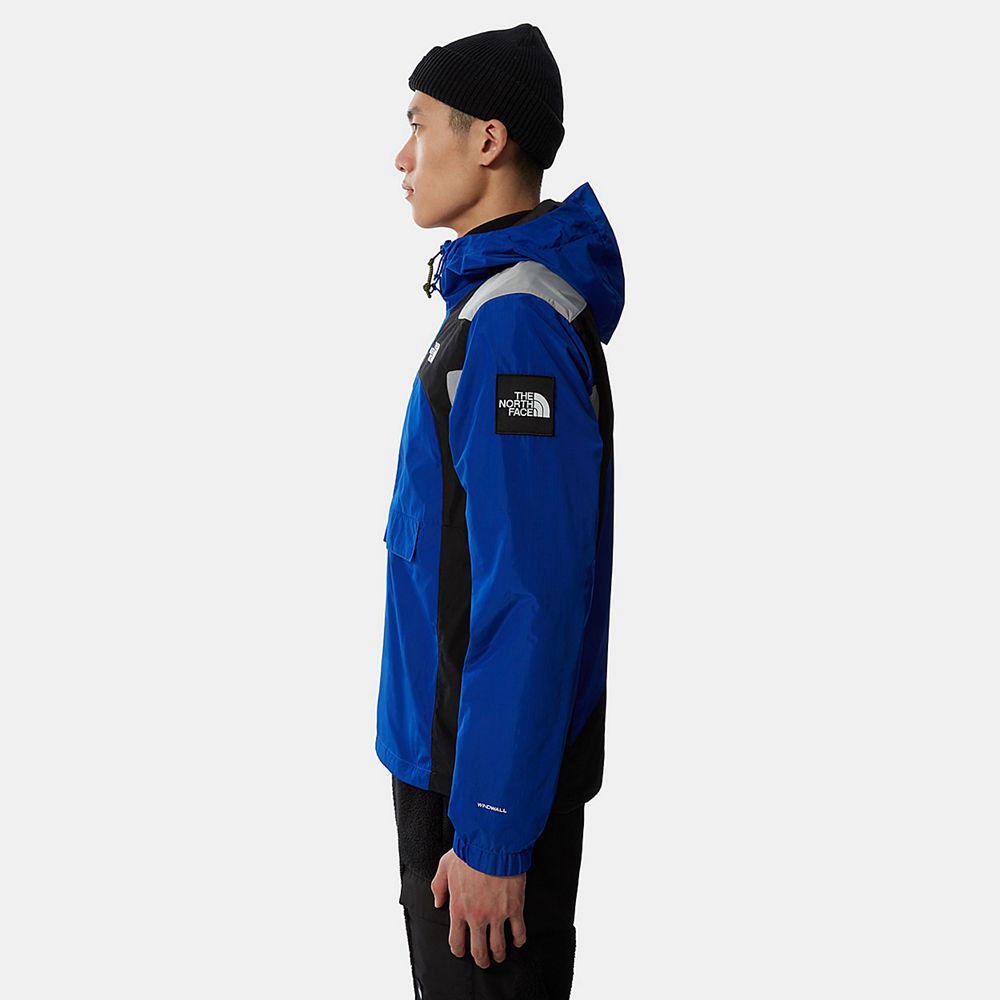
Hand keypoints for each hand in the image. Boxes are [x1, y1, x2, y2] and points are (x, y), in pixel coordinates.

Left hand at [430, 849, 526, 967]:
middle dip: (481, 960)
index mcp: (458, 908)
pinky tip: (518, 942)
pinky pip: (518, 932)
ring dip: (499, 955)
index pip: (456, 941)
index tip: (462, 952)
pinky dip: (519, 940)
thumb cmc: (468, 852)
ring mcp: (496, 914)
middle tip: (484, 961)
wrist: (492, 844)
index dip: (459, 951)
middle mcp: (477, 916)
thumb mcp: (445, 866)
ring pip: (498, 946)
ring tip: (500, 956)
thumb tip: (438, 902)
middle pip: (478, 950)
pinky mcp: (514, 908)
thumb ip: (438, 886)